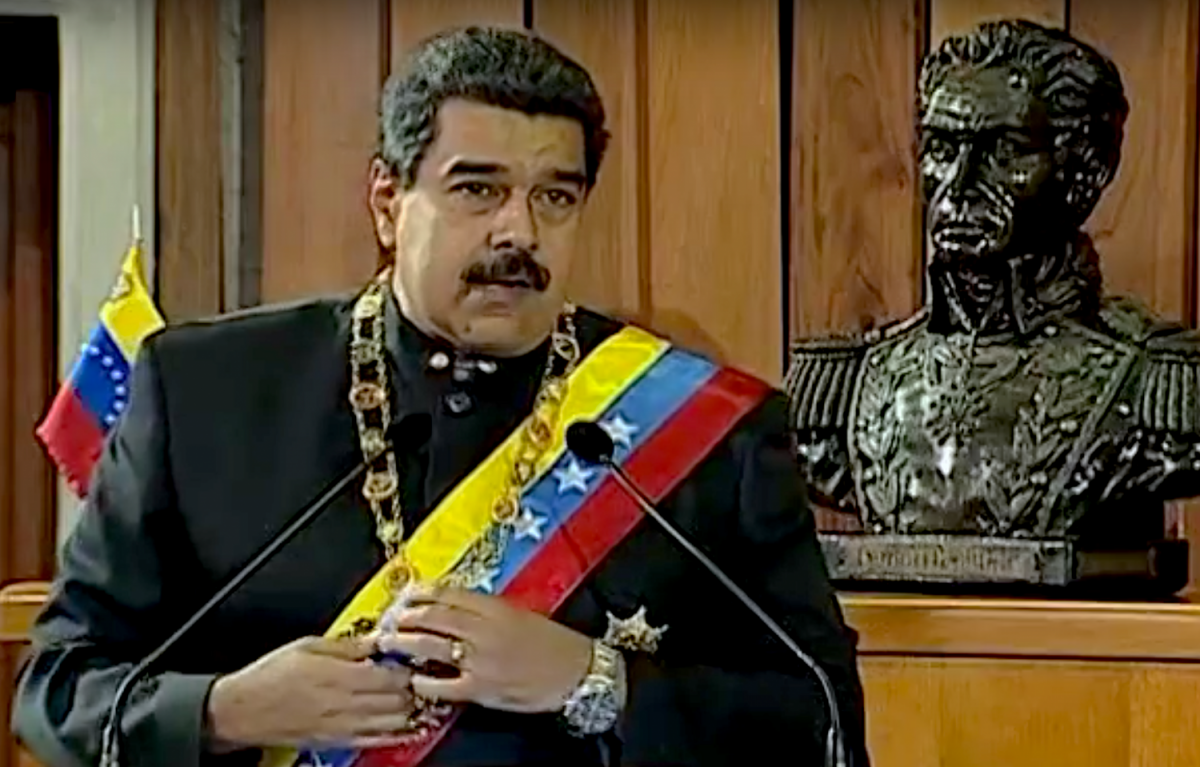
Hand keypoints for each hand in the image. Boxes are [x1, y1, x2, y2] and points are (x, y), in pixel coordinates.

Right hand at [206, 635, 415, 749]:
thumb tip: (375, 639)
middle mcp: (346, 703)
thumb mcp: (308, 645)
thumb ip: (347, 645)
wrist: (243, 710)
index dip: (409, 667)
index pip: (391, 675)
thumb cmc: (270, 676)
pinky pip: (376, 740)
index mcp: (340, 676)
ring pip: (393, 722)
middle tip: (421, 676)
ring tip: (417, 697)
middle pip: (398, 699)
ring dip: (410, 710)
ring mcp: (344, 726)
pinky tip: (408, 726)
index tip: (415, 657)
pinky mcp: (338, 741)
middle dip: (414, 687)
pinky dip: (397, 734)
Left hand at [379, 585, 592, 712]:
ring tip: (390, 642)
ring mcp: (481, 660)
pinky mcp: (482, 688)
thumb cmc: (554, 644)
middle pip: (434, 617)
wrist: (577, 673)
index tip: (408, 594)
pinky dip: (423, 682)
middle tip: (389, 618)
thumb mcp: (522, 615)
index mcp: (497, 608)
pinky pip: (442, 685)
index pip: (449, 594)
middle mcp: (485, 630)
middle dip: (405, 617)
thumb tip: (455, 607)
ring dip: (405, 643)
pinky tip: (413, 681)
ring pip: (431, 647)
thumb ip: (488, 610)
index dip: (423, 593)